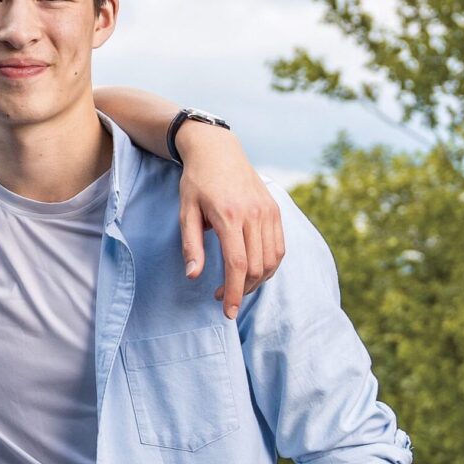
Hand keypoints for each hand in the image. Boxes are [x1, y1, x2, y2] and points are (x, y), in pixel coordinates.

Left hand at [176, 122, 284, 317]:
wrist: (218, 151)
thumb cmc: (196, 182)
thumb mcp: (185, 211)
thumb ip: (190, 245)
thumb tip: (194, 276)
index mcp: (229, 216)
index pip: (237, 264)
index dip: (234, 292)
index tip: (227, 312)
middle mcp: (254, 215)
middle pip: (257, 267)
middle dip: (243, 291)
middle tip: (223, 299)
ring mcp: (269, 212)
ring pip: (272, 260)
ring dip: (257, 281)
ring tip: (237, 287)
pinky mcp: (276, 211)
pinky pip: (279, 248)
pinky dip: (269, 266)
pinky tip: (252, 271)